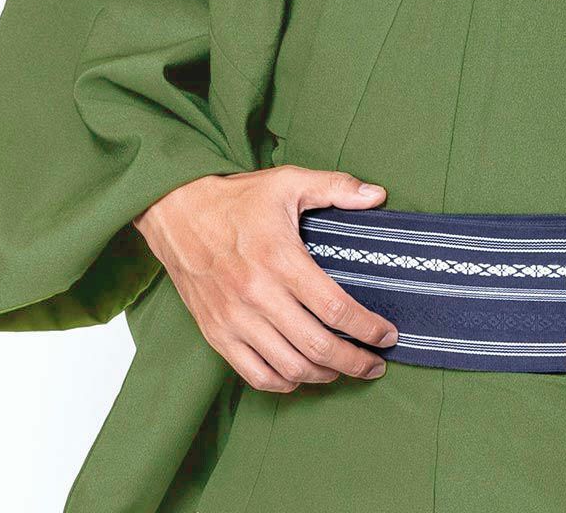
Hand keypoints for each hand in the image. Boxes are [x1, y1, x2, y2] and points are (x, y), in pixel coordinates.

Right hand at [133, 166, 397, 392]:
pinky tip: (304, 375)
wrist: (176, 211)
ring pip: (289, 367)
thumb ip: (336, 188)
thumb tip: (378, 196)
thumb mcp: (289, 182)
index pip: (334, 308)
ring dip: (325, 376)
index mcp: (280, 259)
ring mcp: (234, 319)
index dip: (367, 328)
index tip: (388, 334)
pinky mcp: (216, 333)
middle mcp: (257, 295)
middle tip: (377, 364)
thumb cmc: (236, 198)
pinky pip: (254, 374)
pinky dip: (284, 383)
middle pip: (317, 346)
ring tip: (346, 369)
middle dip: (355, 361)